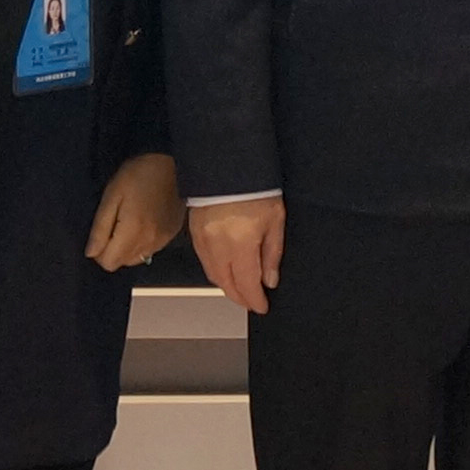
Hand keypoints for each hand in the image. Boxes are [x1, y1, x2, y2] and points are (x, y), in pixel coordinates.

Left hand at [89, 154, 184, 270]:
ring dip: (128, 247)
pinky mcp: (171, 234)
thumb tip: (91, 253)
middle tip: (114, 223)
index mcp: (133, 233)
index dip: (99, 251)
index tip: (101, 232)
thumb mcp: (111, 196)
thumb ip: (100, 228)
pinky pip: (151, 249)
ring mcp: (163, 240)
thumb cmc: (138, 174)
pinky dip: (143, 241)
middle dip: (113, 249)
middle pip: (123, 263)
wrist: (173, 164)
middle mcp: (150, 243)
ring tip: (129, 221)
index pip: (109, 263)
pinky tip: (144, 220)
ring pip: (137, 258)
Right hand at [191, 197, 285, 313]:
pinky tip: (225, 271)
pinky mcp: (194, 231)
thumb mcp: (275, 220)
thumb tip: (269, 280)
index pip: (246, 284)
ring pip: (213, 275)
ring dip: (226, 286)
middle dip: (240, 297)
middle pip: (226, 284)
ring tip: (239, 290)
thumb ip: (271, 253)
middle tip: (251, 302)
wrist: (228, 162)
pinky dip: (215, 271)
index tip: (262, 307)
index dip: (254, 300)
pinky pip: (204, 261)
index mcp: (240, 244)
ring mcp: (202, 239)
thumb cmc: (256, 186)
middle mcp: (218, 246)